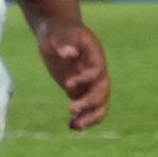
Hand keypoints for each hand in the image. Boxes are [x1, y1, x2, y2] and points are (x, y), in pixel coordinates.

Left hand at [39, 15, 111, 130]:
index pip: (97, 72)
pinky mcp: (81, 90)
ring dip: (90, 117)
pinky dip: (82, 117)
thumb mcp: (60, 32)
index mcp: (95, 56)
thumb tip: (69, 54)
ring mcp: (90, 83)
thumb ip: (65, 42)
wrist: (56, 33)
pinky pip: (87, 108)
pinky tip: (71, 126)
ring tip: (74, 126)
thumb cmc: (59, 29)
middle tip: (71, 109)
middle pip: (101, 91)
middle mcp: (97, 72)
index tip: (68, 84)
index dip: (85, 79)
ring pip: (99, 104)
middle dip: (89, 102)